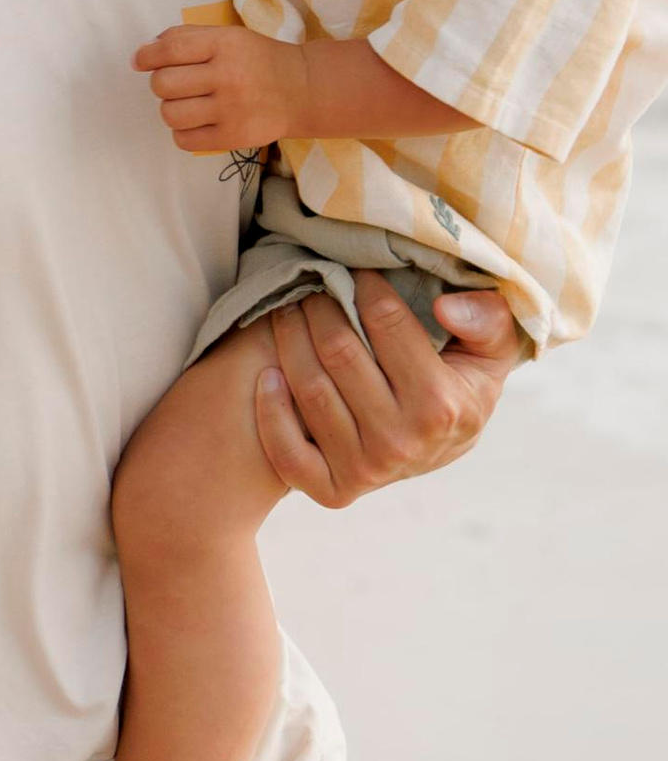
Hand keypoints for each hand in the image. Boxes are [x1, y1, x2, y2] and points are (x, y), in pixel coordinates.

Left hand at [133, 21, 303, 155]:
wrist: (302, 90)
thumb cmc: (257, 60)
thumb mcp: (228, 36)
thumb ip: (187, 38)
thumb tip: (144, 52)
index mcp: (225, 44)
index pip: (170, 49)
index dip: (146, 56)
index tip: (139, 61)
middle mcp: (228, 76)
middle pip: (163, 84)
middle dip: (161, 84)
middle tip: (177, 84)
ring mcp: (231, 109)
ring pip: (170, 113)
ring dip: (172, 109)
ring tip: (189, 104)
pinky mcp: (234, 136)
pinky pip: (184, 140)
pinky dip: (183, 132)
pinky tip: (198, 122)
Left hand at [252, 277, 518, 506]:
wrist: (444, 447)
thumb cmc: (463, 384)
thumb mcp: (491, 350)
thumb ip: (486, 320)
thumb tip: (445, 306)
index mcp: (441, 405)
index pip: (385, 323)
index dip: (363, 286)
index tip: (353, 270)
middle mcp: (401, 442)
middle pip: (338, 351)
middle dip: (318, 305)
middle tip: (310, 281)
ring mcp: (365, 471)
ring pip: (308, 388)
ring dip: (288, 339)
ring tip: (286, 309)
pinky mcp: (333, 490)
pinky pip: (286, 451)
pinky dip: (270, 410)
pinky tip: (267, 373)